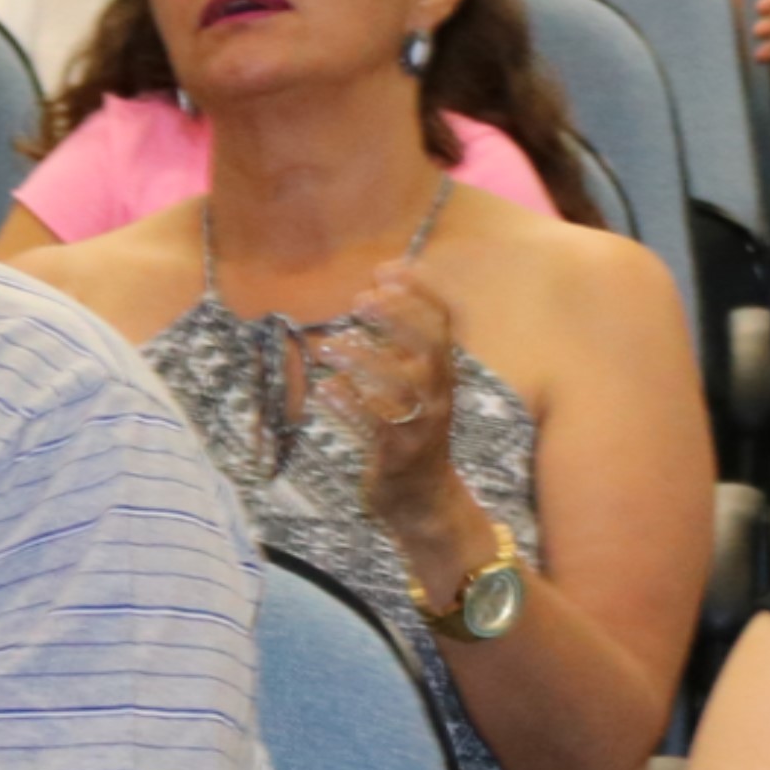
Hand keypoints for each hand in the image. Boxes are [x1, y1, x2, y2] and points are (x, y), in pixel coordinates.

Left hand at [312, 267, 476, 554]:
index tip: (386, 269)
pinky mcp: (398, 454)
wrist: (425, 501)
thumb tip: (372, 295)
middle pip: (430, 346)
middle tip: (360, 299)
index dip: (420, 291)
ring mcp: (421, 425)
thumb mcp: (414, 386)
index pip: (444, 321)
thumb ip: (399, 346)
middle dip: (398, 318)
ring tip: (326, 346)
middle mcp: (438, 394)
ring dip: (362, 360)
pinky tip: (324, 389)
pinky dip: (348, 405)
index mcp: (443, 373)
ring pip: (398, 385)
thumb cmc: (412, 433)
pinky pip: (373, 425)